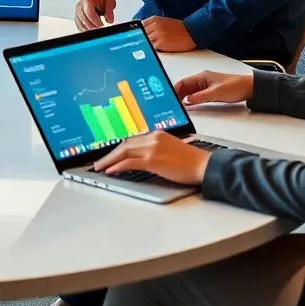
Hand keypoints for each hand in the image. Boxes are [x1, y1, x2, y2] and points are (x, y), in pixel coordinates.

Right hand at [74, 0, 115, 29]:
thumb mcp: (110, 0)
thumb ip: (109, 11)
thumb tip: (109, 21)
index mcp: (87, 0)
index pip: (90, 13)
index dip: (96, 21)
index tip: (102, 26)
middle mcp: (80, 5)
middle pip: (84, 20)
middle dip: (92, 27)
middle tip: (101, 31)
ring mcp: (77, 11)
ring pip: (80, 24)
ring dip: (88, 29)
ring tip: (97, 32)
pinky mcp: (77, 16)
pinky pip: (79, 25)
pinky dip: (85, 29)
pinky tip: (92, 31)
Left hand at [94, 131, 210, 185]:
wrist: (204, 165)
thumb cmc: (191, 161)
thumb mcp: (170, 149)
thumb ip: (155, 149)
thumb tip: (140, 157)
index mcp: (157, 134)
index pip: (131, 140)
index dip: (118, 148)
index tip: (109, 154)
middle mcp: (153, 138)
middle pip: (125, 144)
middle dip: (110, 154)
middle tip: (99, 162)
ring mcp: (152, 148)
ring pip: (124, 152)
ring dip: (109, 160)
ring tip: (100, 168)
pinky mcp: (153, 160)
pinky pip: (130, 162)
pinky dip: (118, 166)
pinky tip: (111, 171)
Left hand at [141, 16, 196, 52]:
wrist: (192, 33)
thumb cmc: (179, 29)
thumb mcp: (164, 22)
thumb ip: (152, 26)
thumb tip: (140, 32)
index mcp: (154, 19)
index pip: (139, 26)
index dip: (136, 33)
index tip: (134, 37)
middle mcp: (155, 25)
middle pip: (140, 34)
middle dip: (140, 40)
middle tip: (139, 45)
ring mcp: (157, 34)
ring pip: (144, 41)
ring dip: (145, 45)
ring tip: (147, 49)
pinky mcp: (161, 43)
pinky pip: (150, 48)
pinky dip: (150, 50)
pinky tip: (153, 51)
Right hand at [173, 70, 254, 105]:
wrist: (250, 88)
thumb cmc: (236, 86)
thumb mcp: (216, 93)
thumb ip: (200, 97)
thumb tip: (187, 100)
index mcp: (201, 77)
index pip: (183, 83)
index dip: (175, 90)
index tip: (170, 98)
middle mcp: (201, 81)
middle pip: (184, 88)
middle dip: (177, 95)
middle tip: (172, 105)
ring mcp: (205, 87)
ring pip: (189, 93)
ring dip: (184, 98)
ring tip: (178, 106)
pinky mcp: (209, 92)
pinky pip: (196, 96)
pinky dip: (191, 101)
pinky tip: (189, 106)